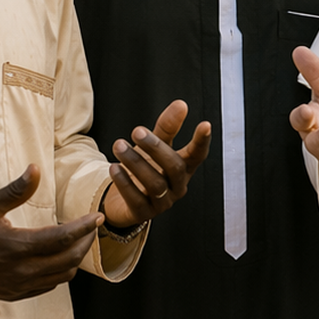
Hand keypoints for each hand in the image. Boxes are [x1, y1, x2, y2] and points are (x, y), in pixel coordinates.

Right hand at [0, 166, 102, 299]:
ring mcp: (18, 285)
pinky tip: (56, 257)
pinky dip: (59, 272)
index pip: (63, 238)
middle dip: (86, 242)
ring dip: (74, 259)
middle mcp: (21, 270)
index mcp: (16, 246)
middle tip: (91, 228)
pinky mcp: (14, 294)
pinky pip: (48, 286)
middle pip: (69, 259)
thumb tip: (35, 169)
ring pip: (62, 276)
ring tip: (76, 241)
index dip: (85, 227)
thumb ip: (14, 190)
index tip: (98, 216)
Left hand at [101, 100, 212, 227]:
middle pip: (174, 167)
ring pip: (154, 183)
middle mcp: (177, 186)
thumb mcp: (156, 146)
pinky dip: (124, 182)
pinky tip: (114, 168)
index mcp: (184, 169)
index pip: (198, 155)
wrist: (124, 200)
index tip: (205, 125)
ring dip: (136, 162)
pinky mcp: (143, 213)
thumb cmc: (146, 169)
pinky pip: (135, 199)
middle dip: (155, 147)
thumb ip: (168, 127)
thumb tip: (181, 105)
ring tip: (119, 146)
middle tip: (137, 131)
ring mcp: (162, 202)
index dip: (202, 141)